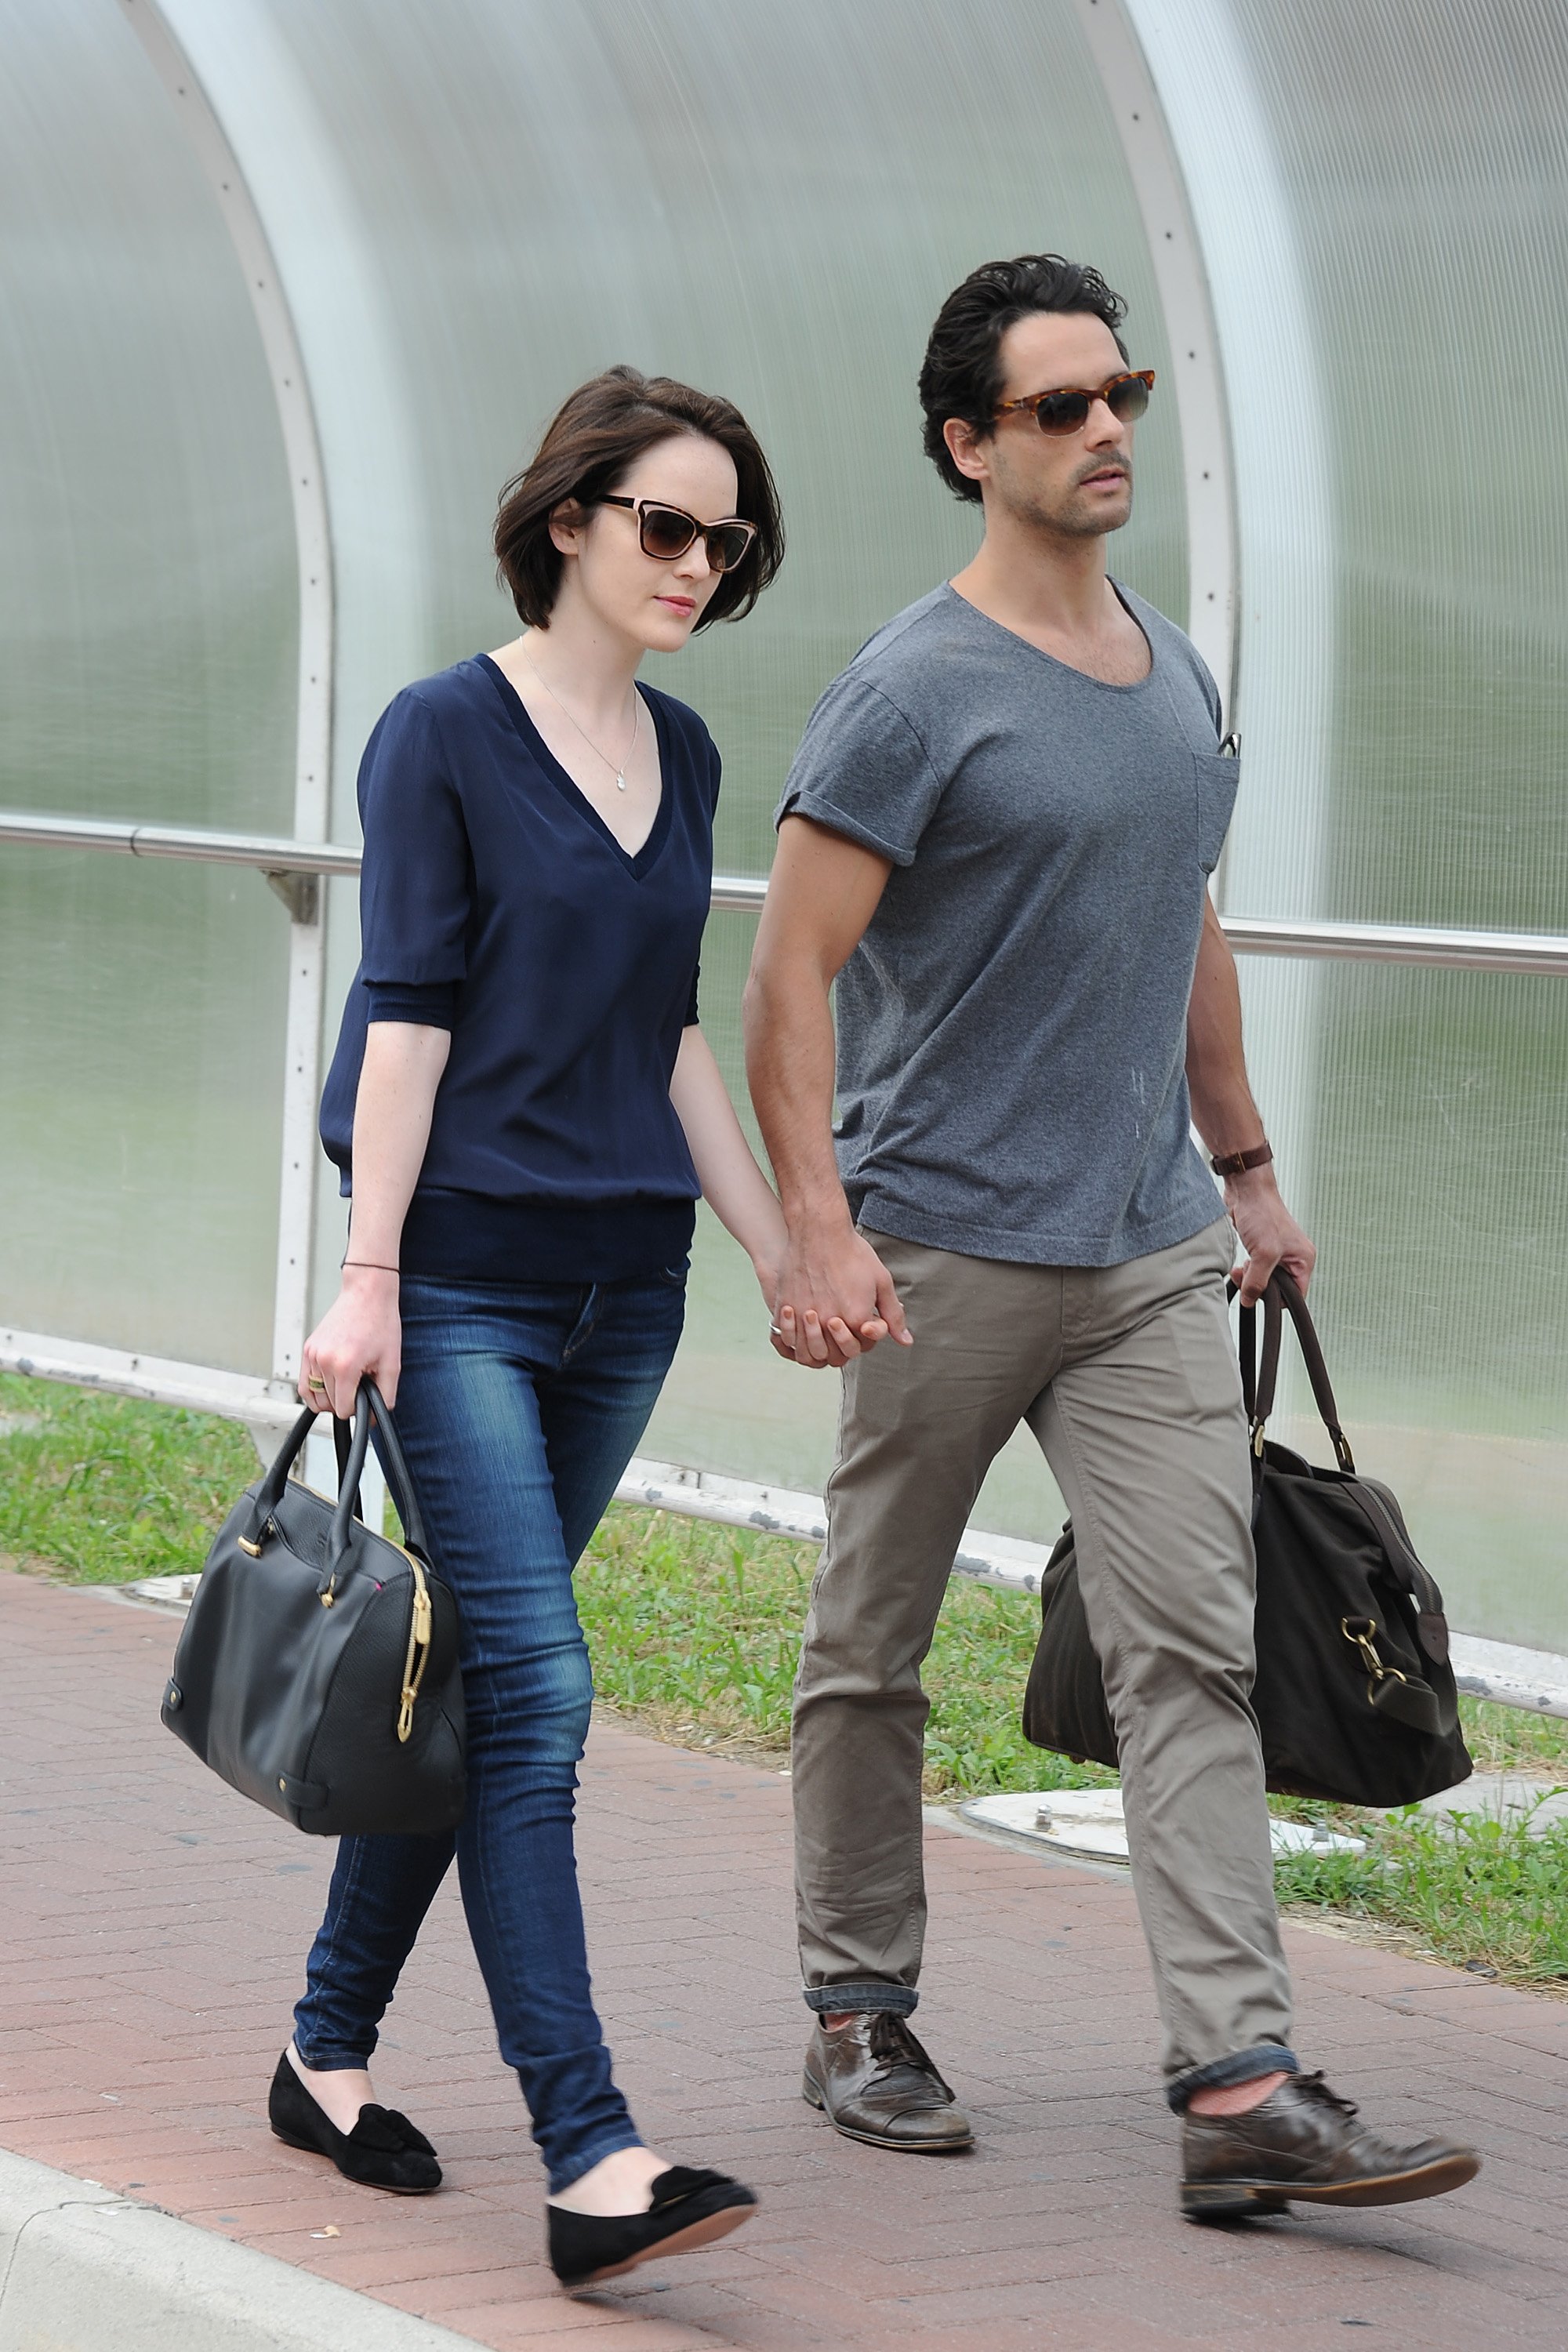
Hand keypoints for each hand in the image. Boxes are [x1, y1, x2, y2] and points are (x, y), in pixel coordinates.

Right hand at [298, 1265, 401, 1415]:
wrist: (367, 1294)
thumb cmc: (380, 1323)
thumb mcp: (392, 1364)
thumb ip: (385, 1396)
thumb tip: (374, 1418)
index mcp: (345, 1366)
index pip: (343, 1409)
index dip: (357, 1408)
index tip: (366, 1395)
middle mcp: (324, 1360)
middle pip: (329, 1404)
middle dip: (346, 1399)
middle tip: (360, 1381)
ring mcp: (312, 1354)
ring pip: (315, 1397)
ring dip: (331, 1395)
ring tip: (348, 1381)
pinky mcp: (307, 1349)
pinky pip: (304, 1384)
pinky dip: (315, 1391)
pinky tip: (330, 1385)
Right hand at [770, 1217, 911, 1369]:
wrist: (819, 1230)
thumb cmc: (852, 1253)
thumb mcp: (881, 1282)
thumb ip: (893, 1315)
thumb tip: (905, 1341)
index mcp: (856, 1318)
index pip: (861, 1348)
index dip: (862, 1339)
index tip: (859, 1323)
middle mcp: (830, 1322)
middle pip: (834, 1357)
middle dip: (841, 1348)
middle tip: (840, 1328)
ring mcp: (805, 1316)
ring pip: (808, 1354)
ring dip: (816, 1348)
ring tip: (820, 1330)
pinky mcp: (787, 1307)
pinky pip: (788, 1338)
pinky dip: (794, 1338)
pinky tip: (801, 1324)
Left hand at [1226, 1168, 1314, 1305]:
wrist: (1246, 1191)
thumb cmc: (1262, 1214)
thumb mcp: (1263, 1253)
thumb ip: (1257, 1281)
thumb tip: (1250, 1300)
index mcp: (1303, 1259)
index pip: (1296, 1295)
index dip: (1278, 1299)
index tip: (1259, 1294)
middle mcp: (1293, 1257)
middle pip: (1278, 1289)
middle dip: (1260, 1286)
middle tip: (1246, 1275)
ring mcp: (1277, 1253)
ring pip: (1264, 1280)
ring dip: (1249, 1279)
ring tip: (1241, 1268)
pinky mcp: (1261, 1249)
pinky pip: (1254, 1270)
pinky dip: (1245, 1271)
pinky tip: (1238, 1264)